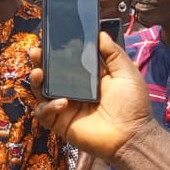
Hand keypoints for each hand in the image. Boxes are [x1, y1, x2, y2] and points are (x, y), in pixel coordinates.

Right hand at [27, 32, 154, 161]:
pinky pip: (44, 113)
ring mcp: (66, 106)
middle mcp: (74, 90)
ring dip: (37, 81)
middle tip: (36, 52)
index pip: (67, 61)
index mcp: (88, 77)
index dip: (57, 51)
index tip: (50, 39)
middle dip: (40, 62)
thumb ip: (113, 53)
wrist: (132, 136)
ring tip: (38, 73)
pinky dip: (48, 106)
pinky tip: (62, 103)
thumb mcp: (126, 73)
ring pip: (42, 91)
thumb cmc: (133, 105)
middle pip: (50, 74)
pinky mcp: (60, 123)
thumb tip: (100, 33)